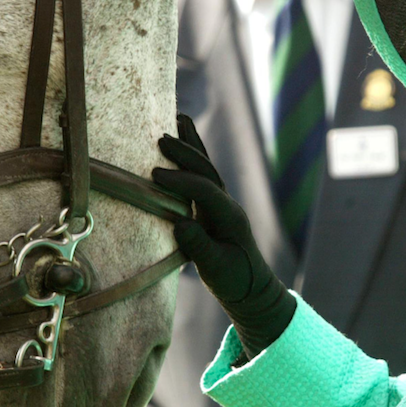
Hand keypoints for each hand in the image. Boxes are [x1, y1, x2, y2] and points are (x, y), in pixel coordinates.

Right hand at [153, 114, 294, 357]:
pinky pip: (201, 174)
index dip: (181, 181)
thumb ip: (199, 247)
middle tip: (160, 139)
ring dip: (190, 145)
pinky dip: (192, 155)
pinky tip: (181, 138)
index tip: (154, 176)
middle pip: (206, 171)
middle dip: (185, 153)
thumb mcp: (215, 269)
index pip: (205, 191)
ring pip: (205, 167)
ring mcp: (221, 202)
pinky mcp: (213, 206)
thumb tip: (180, 224)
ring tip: (176, 119)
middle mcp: (227, 204)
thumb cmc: (234, 281)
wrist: (251, 287)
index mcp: (230, 217)